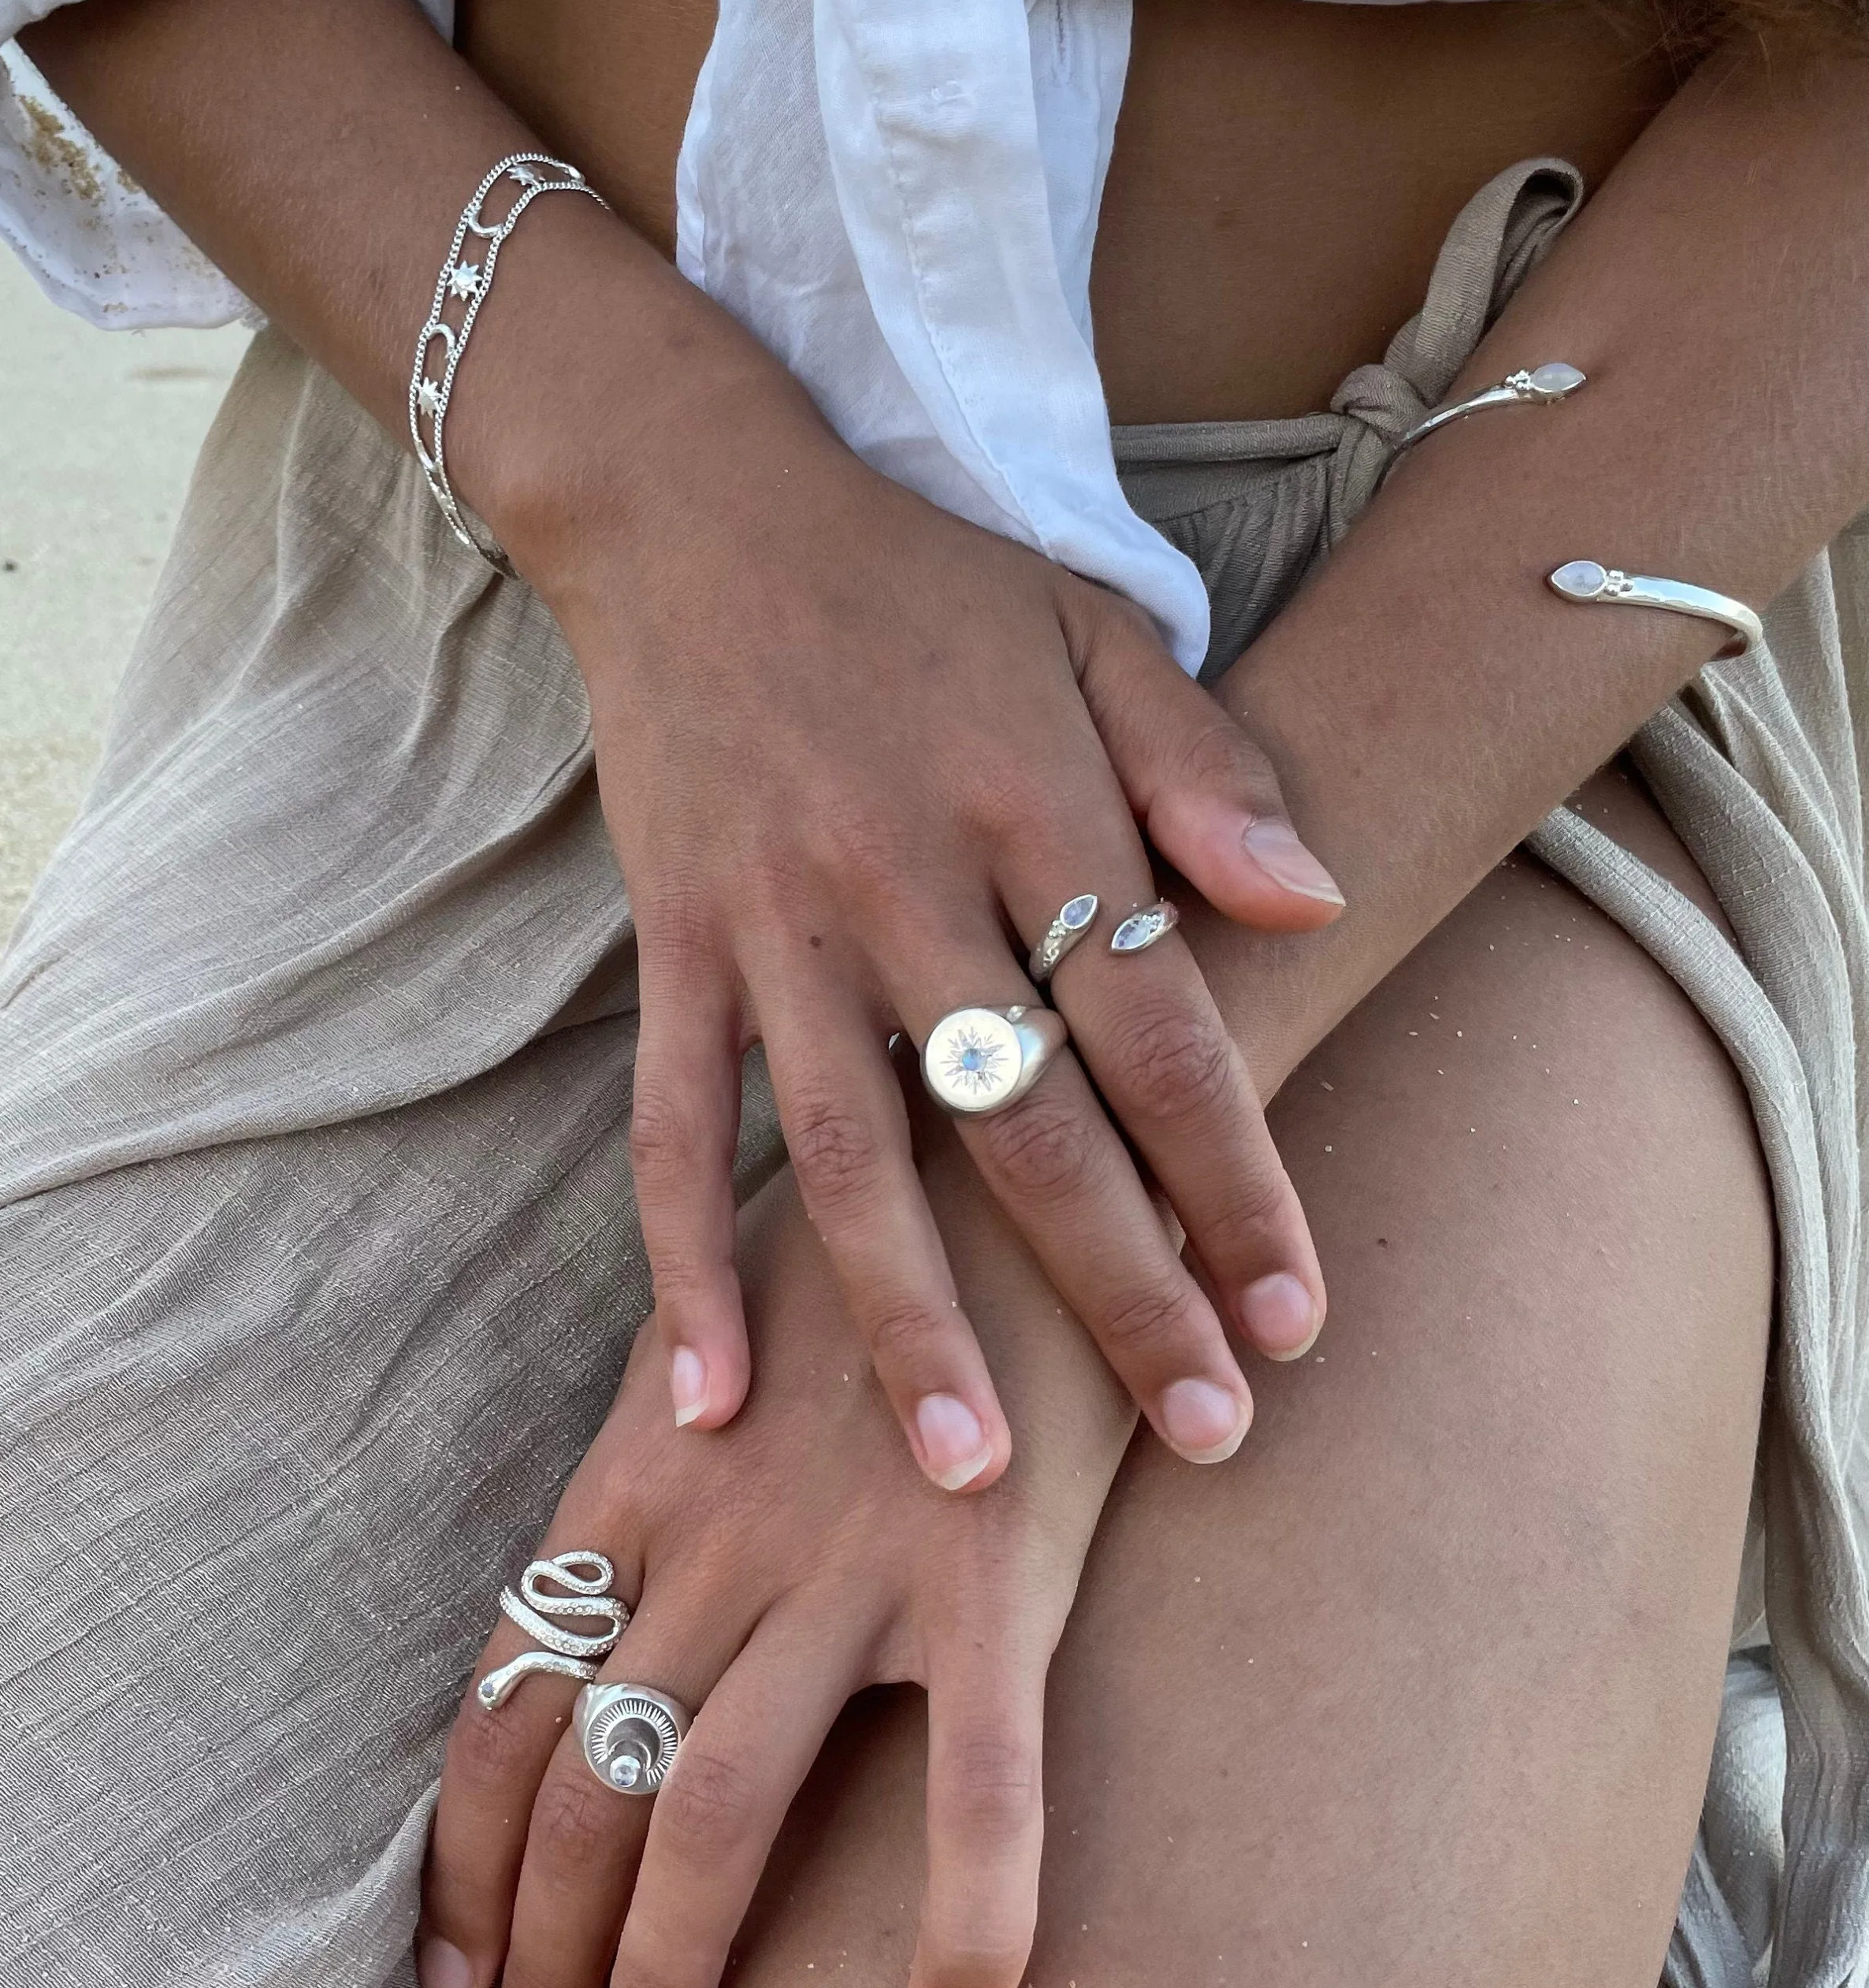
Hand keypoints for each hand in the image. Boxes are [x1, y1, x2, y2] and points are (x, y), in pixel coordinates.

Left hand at [415, 1154, 1136, 1987]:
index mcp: (638, 1472)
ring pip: (706, 1807)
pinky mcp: (989, 1581)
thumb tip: (609, 1535)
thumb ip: (654, 1430)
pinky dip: (966, 1931)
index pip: (509, 1696)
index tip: (450, 1965)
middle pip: (580, 1779)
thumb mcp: (710, 1308)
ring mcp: (845, 1563)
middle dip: (539, 1945)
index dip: (467, 1852)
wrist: (1013, 1139)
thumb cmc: (861, 1224)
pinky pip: (976, 1794)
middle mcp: (711, 1532)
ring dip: (662, 1973)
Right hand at [505, 358, 1343, 1488]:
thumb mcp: (1094, 624)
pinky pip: (673, 1126)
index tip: (1296, 1312)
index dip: (1234, 1177)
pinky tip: (713, 1395)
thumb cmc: (920, 579)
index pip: (1157, 1027)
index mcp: (1031, 803)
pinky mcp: (673, 947)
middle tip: (1203, 1431)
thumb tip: (1315, 905)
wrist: (698, 512)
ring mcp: (774, 926)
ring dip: (912, 1320)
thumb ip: (1203, 767)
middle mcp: (903, 881)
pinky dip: (686, 1263)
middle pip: (1028, 1123)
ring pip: (852, 1154)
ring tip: (967, 1475)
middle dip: (1121, 1288)